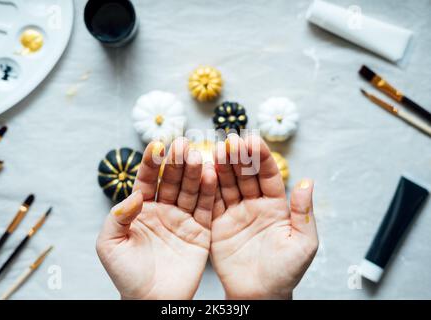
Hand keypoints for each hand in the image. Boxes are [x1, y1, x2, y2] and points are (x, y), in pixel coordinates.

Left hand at [96, 138, 216, 298]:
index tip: (156, 145)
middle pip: (171, 180)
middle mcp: (163, 209)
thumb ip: (118, 218)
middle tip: (183, 144)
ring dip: (194, 172)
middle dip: (176, 162)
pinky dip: (209, 191)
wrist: (152, 301)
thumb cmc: (126, 275)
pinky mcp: (200, 230)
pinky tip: (211, 174)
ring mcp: (182, 218)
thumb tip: (134, 195)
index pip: (146, 180)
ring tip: (197, 155)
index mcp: (141, 210)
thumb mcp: (110, 245)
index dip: (151, 163)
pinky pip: (205, 208)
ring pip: (189, 189)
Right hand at [211, 134, 317, 299]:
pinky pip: (213, 202)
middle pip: (245, 175)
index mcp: (276, 206)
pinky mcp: (218, 224)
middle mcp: (254, 205)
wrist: (259, 296)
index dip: (261, 158)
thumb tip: (307, 181)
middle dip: (239, 157)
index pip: (268, 175)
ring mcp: (235, 213)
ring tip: (217, 149)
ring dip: (222, 167)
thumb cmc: (286, 273)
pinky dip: (208, 187)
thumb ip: (303, 213)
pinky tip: (205, 171)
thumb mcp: (303, 244)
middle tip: (231, 140)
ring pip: (227, 184)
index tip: (253, 140)